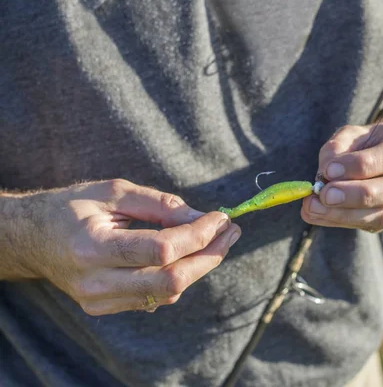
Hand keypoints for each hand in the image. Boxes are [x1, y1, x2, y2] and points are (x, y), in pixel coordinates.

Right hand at [10, 179, 240, 315]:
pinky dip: (179, 275)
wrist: (32, 238)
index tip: (221, 217)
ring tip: (218, 239)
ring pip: (169, 292)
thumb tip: (203, 218)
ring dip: (200, 266)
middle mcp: (94, 282)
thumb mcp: (114, 192)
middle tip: (231, 232)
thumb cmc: (72, 207)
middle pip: (171, 280)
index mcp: (91, 247)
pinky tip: (188, 254)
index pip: (161, 250)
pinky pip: (156, 297)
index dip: (198, 235)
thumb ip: (160, 206)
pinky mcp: (105, 308)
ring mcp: (99, 301)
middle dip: (210, 256)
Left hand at [301, 90, 382, 232]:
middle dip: (358, 195)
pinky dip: (344, 221)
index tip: (329, 169)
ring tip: (314, 208)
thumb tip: (325, 174)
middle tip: (324, 195)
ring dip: (347, 214)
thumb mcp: (353, 134)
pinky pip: (375, 225)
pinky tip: (320, 214)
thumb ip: (338, 148)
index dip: (362, 165)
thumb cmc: (370, 141)